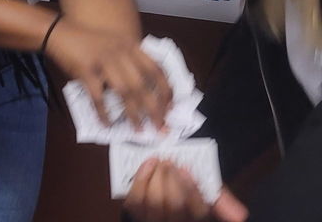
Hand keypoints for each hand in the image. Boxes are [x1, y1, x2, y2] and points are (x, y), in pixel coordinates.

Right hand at [44, 16, 171, 128]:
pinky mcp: (86, 71)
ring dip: (134, 114)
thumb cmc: (87, 40)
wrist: (59, 32)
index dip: (166, 90)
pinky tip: (108, 124)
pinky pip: (98, 96)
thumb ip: (130, 59)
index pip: (156, 69)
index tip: (171, 107)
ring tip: (139, 130)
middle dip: (155, 109)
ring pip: (125, 92)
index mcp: (130, 46)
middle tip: (161, 127)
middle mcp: (120, 53)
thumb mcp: (114, 42)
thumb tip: (144, 88)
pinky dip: (104, 112)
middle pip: (143, 85)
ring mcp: (103, 62)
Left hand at [124, 159, 247, 221]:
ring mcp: (153, 221)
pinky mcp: (136, 215)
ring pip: (153, 204)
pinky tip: (147, 165)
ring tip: (158, 161)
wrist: (164, 200)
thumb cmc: (188, 196)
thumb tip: (241, 215)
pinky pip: (135, 201)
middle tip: (169, 161)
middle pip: (174, 207)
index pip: (198, 211)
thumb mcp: (209, 198)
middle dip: (171, 180)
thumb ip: (222, 201)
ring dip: (154, 178)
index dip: (191, 190)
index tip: (185, 169)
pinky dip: (140, 180)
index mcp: (197, 219)